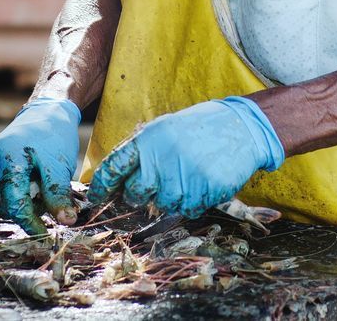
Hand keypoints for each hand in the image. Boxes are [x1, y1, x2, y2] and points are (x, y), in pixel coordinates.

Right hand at [0, 97, 80, 234]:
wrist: (45, 112)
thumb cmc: (54, 137)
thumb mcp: (60, 166)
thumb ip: (58, 195)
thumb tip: (66, 222)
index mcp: (9, 159)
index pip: (15, 204)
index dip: (29, 223)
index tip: (44, 235)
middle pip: (6, 203)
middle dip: (27, 209)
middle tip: (48, 201)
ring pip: (0, 198)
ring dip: (19, 200)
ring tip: (38, 184)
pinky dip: (11, 191)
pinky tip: (26, 179)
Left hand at [87, 96, 284, 217]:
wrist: (241, 127)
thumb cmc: (198, 129)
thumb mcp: (164, 129)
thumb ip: (141, 152)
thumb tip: (115, 181)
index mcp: (148, 140)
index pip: (113, 167)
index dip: (101, 186)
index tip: (96, 198)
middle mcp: (162, 160)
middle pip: (135, 195)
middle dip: (139, 195)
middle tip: (154, 184)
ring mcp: (184, 178)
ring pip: (162, 206)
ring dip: (170, 197)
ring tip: (186, 175)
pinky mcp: (204, 192)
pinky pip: (187, 210)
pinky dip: (191, 201)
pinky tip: (200, 181)